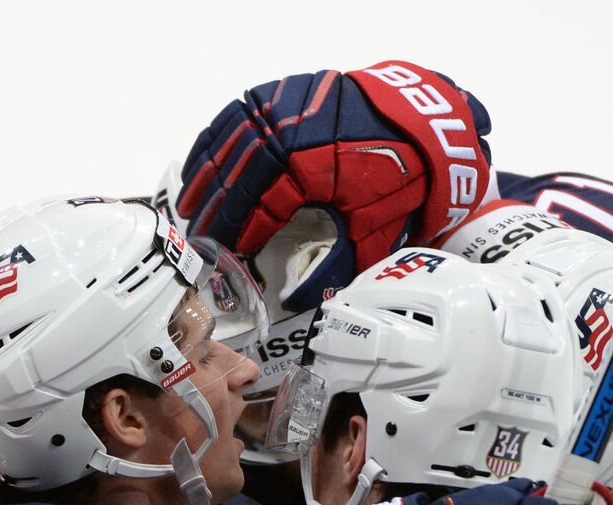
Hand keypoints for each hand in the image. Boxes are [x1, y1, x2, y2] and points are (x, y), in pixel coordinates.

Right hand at [176, 60, 492, 311]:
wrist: (424, 120)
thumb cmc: (402, 174)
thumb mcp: (376, 228)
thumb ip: (338, 267)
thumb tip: (304, 305)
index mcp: (309, 170)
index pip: (257, 211)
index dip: (239, 237)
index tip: (225, 257)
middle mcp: (288, 133)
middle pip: (235, 178)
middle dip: (213, 211)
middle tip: (197, 239)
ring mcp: (282, 107)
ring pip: (227, 144)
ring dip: (205, 176)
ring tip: (188, 205)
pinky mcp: (283, 92)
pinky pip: (236, 115)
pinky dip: (215, 139)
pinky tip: (203, 161)